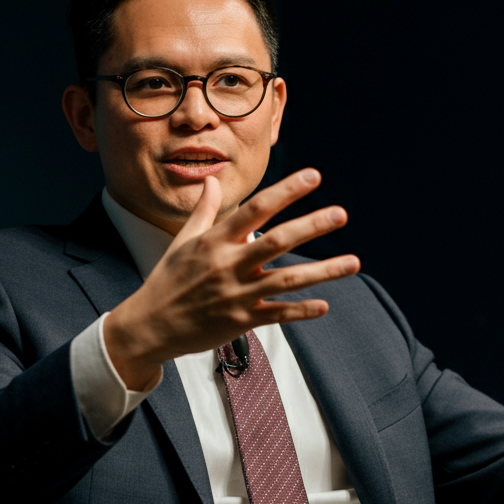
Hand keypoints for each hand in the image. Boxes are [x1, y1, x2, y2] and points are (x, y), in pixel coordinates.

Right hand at [105, 168, 359, 390]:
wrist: (150, 326)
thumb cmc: (167, 281)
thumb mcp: (182, 242)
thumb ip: (203, 212)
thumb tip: (211, 182)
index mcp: (215, 241)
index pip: (256, 208)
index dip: (287, 191)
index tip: (313, 177)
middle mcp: (228, 265)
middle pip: (277, 241)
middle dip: (312, 226)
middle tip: (341, 214)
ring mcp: (236, 294)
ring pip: (287, 280)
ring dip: (324, 271)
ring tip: (353, 263)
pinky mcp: (241, 321)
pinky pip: (278, 314)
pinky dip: (302, 310)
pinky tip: (325, 305)